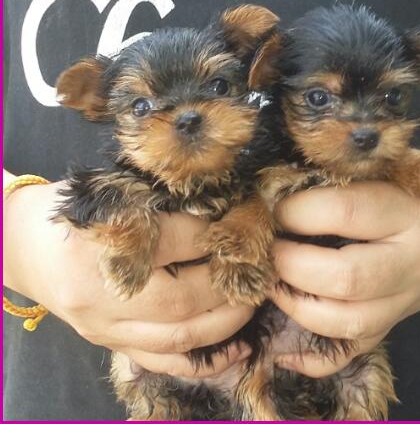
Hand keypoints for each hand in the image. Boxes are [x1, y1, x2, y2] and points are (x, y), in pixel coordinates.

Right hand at [3, 182, 253, 377]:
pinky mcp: (109, 343)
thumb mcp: (110, 196)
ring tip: (254, 299)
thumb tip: (221, 211)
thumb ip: (159, 206)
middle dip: (229, 283)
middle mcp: (101, 293)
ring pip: (177, 337)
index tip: (241, 223)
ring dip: (228, 321)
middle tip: (257, 266)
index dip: (214, 234)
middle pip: (180, 299)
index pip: (173, 241)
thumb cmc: (70, 212)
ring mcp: (104, 326)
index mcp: (99, 244)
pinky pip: (162, 362)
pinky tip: (238, 347)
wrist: (23, 246)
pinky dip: (205, 360)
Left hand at [270, 180, 419, 377]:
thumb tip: (274, 193)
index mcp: (411, 213)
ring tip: (273, 281)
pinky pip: (351, 353)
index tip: (274, 207)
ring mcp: (406, 303)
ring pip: (346, 322)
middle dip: (292, 264)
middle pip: (346, 277)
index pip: (346, 212)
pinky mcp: (393, 327)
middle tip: (269, 249)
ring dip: (295, 305)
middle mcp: (414, 264)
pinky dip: (312, 358)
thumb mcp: (387, 177)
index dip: (298, 210)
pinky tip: (284, 349)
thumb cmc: (412, 195)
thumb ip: (340, 184)